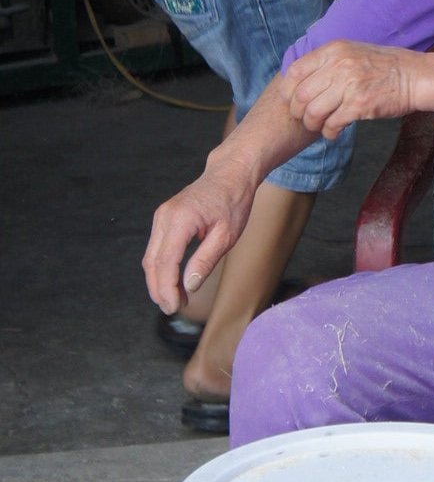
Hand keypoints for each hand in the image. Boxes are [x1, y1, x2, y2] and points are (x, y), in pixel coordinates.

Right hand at [142, 162, 256, 314]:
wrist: (230, 173)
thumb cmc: (234, 201)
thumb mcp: (226, 234)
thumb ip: (205, 260)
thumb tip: (188, 286)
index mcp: (180, 220)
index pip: (165, 263)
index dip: (166, 289)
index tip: (174, 307)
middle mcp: (164, 217)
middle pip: (152, 263)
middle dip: (160, 289)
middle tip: (173, 308)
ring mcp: (161, 217)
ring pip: (151, 257)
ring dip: (159, 281)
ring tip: (176, 299)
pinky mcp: (164, 219)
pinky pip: (157, 248)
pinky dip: (162, 267)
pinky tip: (174, 281)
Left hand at [280, 40, 421, 138]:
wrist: (416, 77)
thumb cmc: (386, 66)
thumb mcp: (354, 51)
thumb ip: (329, 61)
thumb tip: (303, 78)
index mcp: (334, 50)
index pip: (295, 71)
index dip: (288, 91)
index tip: (292, 101)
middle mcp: (339, 65)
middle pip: (300, 95)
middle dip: (298, 112)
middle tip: (306, 119)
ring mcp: (349, 85)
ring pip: (313, 112)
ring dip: (312, 125)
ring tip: (320, 127)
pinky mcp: (360, 105)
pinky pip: (332, 124)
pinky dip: (329, 132)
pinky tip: (335, 132)